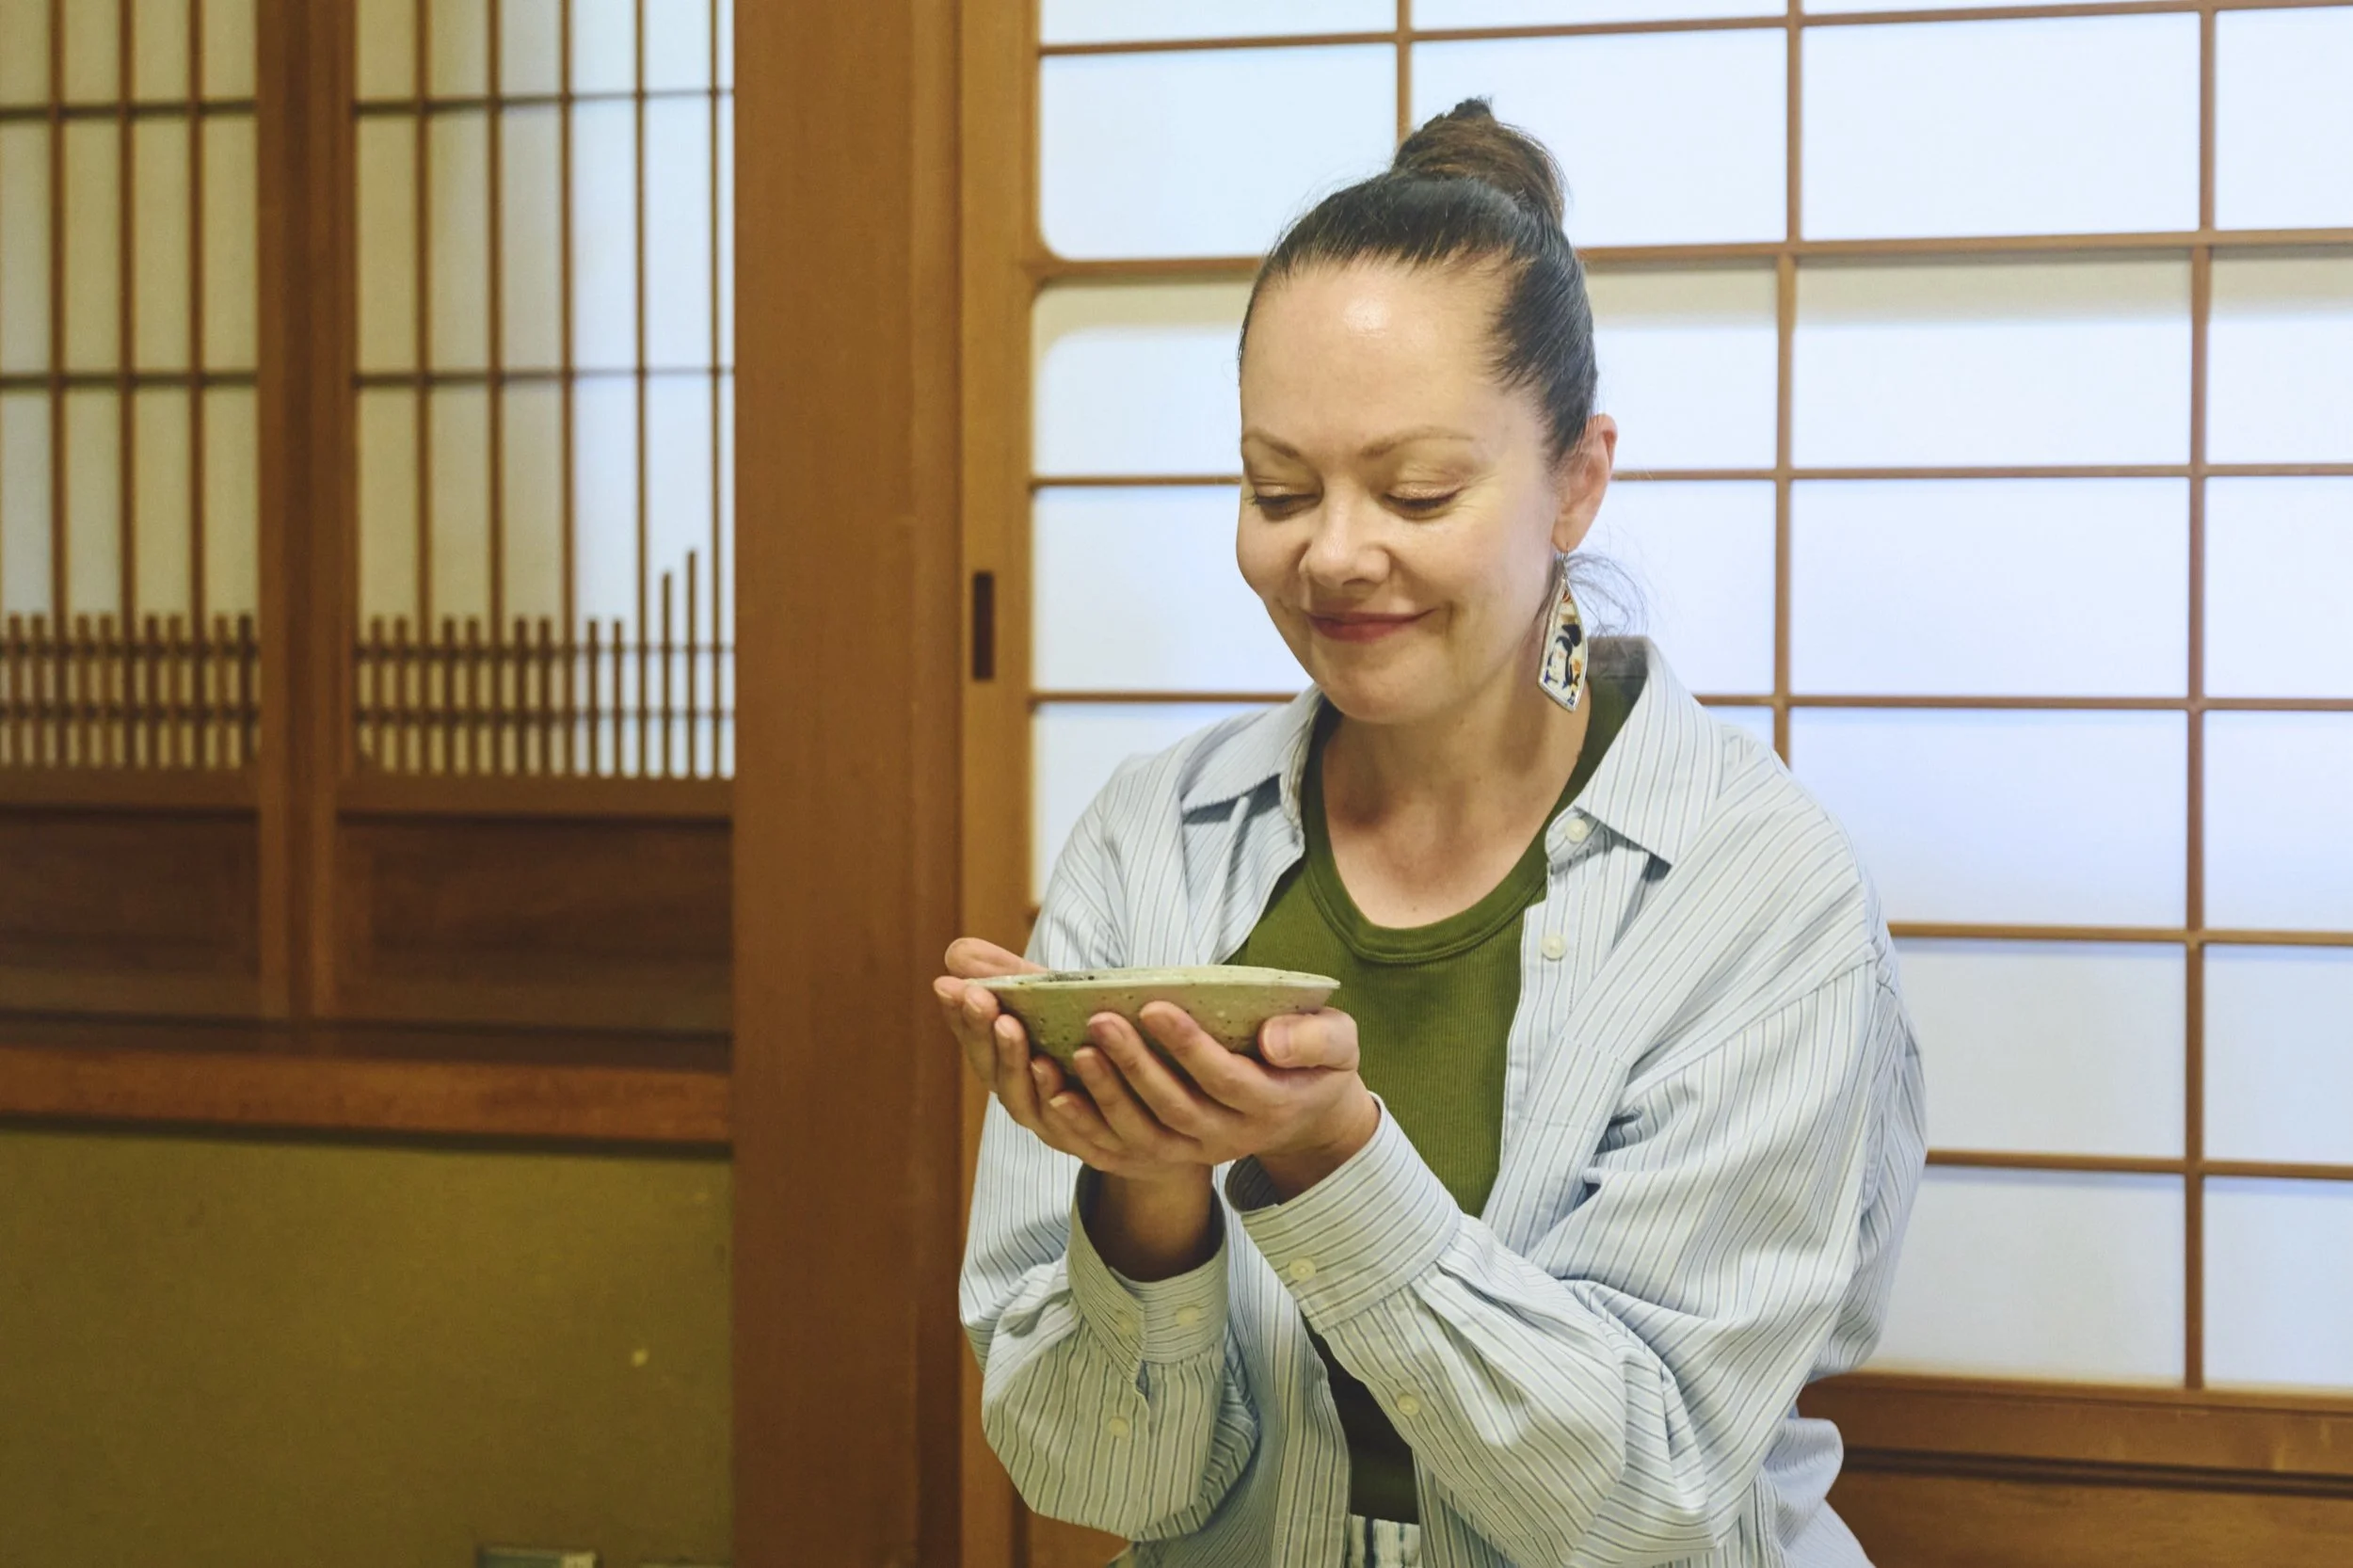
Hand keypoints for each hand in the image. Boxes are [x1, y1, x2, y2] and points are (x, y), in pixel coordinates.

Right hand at [930, 938, 1202, 1183]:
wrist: (1169, 1105)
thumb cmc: (1104, 1042)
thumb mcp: (1061, 1004)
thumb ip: (1015, 977)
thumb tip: (956, 952)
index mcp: (1013, 1068)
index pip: (977, 1041)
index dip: (960, 1016)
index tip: (949, 985)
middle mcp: (1028, 1103)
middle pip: (995, 1074)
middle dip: (984, 1034)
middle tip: (979, 998)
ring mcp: (1061, 1129)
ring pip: (1029, 1106)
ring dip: (1017, 1066)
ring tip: (1013, 1028)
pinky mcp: (1103, 1149)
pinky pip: (1078, 1135)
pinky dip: (1064, 1113)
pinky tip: (1061, 1087)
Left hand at [1058, 1002, 1378, 1193]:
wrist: (1302, 1112)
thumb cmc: (1314, 1060)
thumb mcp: (1337, 1043)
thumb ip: (1314, 1039)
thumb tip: (1271, 1040)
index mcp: (1271, 1104)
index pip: (1227, 1080)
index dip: (1189, 1047)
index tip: (1154, 1006)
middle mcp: (1231, 1137)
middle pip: (1176, 1109)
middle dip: (1136, 1066)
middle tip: (1100, 1021)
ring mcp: (1196, 1152)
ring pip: (1144, 1135)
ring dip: (1105, 1097)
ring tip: (1076, 1052)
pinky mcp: (1167, 1157)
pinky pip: (1120, 1153)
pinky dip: (1085, 1129)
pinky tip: (1055, 1094)